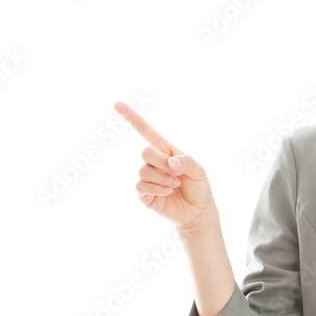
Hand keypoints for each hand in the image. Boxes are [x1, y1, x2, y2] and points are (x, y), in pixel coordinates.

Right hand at [113, 101, 214, 229]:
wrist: (198, 211)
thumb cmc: (198, 186)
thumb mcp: (199, 171)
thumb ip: (188, 161)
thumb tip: (172, 161)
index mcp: (165, 150)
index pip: (145, 130)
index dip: (131, 117)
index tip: (116, 104)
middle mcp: (154, 162)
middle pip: (145, 152)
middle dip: (162, 163)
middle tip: (177, 174)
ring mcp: (148, 177)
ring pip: (143, 170)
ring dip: (162, 179)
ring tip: (175, 185)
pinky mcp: (144, 194)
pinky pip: (141, 186)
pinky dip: (156, 189)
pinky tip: (167, 192)